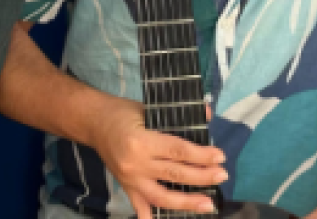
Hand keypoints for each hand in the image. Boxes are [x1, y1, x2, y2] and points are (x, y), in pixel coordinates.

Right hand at [84, 97, 227, 217]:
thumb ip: (178, 115)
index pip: (178, 151)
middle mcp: (136, 164)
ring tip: (208, 204)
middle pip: (174, 174)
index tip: (220, 156)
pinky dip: (152, 217)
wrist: (93, 123)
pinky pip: (140, 207)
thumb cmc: (122, 112)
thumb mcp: (149, 108)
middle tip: (222, 176)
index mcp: (142, 141)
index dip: (201, 155)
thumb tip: (208, 113)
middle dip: (202, 177)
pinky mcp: (126, 187)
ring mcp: (130, 180)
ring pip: (161, 197)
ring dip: (187, 202)